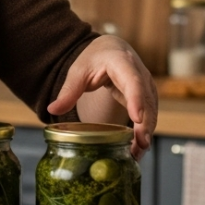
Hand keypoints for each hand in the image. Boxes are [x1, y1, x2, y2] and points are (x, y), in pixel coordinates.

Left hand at [46, 35, 157, 158]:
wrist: (110, 50)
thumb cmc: (95, 58)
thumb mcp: (79, 71)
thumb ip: (68, 91)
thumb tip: (52, 109)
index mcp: (121, 62)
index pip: (132, 81)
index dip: (136, 100)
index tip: (137, 118)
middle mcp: (139, 73)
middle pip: (146, 100)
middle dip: (145, 124)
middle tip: (140, 146)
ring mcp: (146, 85)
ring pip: (152, 110)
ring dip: (146, 132)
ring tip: (137, 154)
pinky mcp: (147, 96)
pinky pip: (150, 114)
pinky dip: (145, 131)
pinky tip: (137, 148)